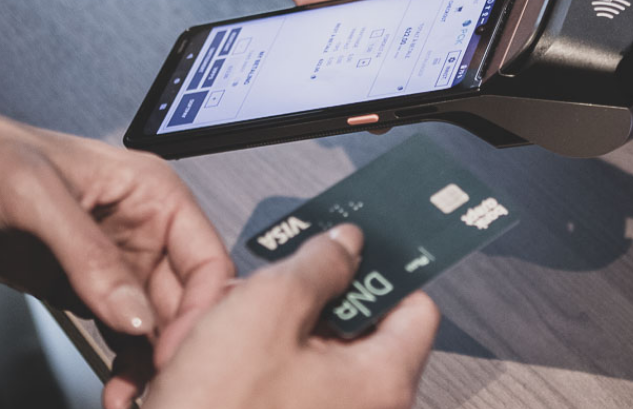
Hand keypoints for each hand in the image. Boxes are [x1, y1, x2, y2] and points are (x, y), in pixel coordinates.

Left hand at [0, 81, 234, 408]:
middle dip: (176, 345)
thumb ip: (89, 255)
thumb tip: (133, 311)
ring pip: (157, 326)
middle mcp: (145, 231)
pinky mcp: (90, 291)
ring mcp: (119, 265)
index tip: (178, 347)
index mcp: (153, 194)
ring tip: (136, 395)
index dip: (201, 308)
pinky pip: (123, 336)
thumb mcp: (37, 196)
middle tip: (162, 383)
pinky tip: (118, 388)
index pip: (207, 259)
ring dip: (151, 365)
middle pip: (187, 301)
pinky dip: (125, 366)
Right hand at [142, 224, 440, 408]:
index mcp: (382, 381)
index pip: (416, 307)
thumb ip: (316, 266)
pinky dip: (257, 366)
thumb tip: (345, 245)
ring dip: (271, 332)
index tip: (346, 253)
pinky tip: (216, 362)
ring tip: (223, 330)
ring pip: (314, 356)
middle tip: (265, 291)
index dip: (380, 271)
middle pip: (359, 329)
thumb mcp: (266, 310)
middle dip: (308, 300)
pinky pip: (289, 386)